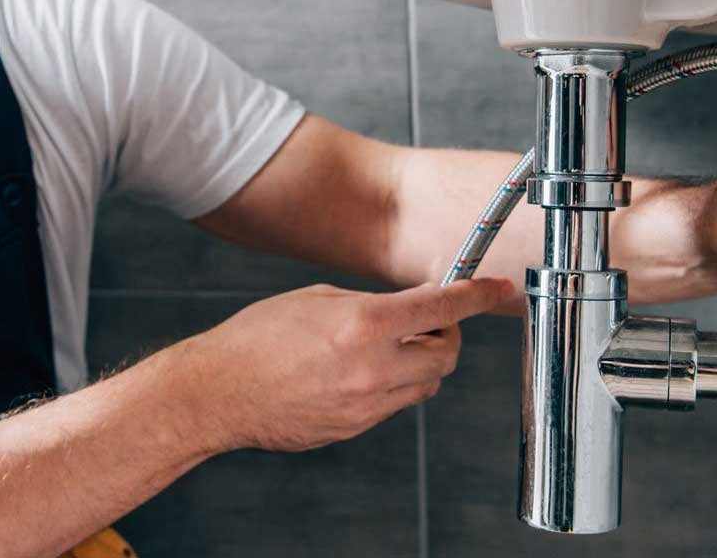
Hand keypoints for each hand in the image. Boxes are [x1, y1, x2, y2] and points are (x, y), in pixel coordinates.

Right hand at [172, 278, 513, 452]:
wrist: (218, 393)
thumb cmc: (258, 338)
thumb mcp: (319, 299)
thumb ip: (373, 303)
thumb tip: (414, 306)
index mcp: (363, 324)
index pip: (443, 308)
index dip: (478, 296)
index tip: (498, 288)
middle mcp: (372, 367)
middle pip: (446, 354)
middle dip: (445, 335)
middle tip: (428, 323)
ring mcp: (366, 404)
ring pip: (427, 384)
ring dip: (422, 363)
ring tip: (386, 348)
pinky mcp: (356, 428)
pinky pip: (396, 405)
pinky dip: (394, 386)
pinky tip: (360, 373)